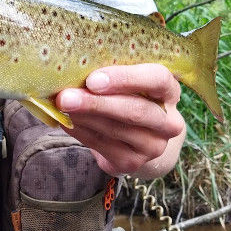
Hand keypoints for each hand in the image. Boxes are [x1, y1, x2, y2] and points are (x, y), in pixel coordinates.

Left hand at [55, 63, 185, 177]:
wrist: (138, 137)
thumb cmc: (128, 96)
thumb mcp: (128, 81)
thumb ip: (110, 74)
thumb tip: (74, 67)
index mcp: (169, 91)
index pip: (157, 80)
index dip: (126, 79)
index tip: (93, 79)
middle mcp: (168, 122)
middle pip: (136, 110)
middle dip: (96, 103)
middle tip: (65, 97)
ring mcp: (153, 146)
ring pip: (116, 129)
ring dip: (84, 117)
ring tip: (61, 106)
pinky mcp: (133, 162)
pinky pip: (102, 146)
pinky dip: (80, 132)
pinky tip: (66, 121)